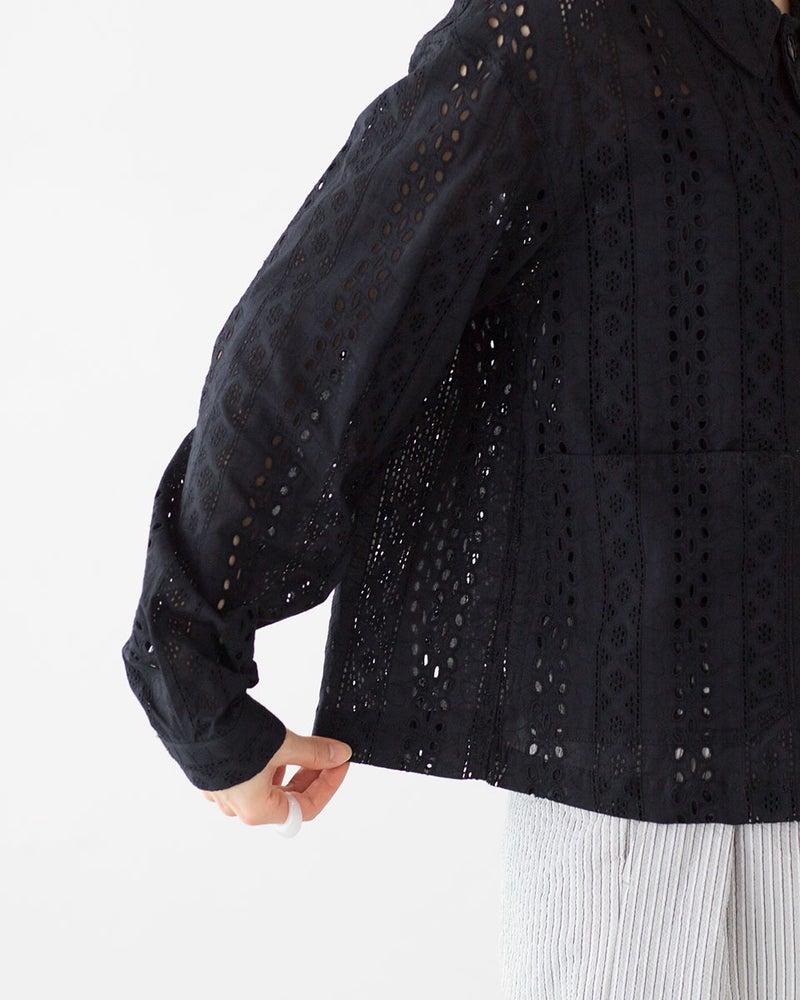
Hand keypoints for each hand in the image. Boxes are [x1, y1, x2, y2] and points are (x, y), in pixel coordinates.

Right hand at [200, 728, 352, 826]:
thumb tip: (340, 755)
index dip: (328, 785)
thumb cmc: (235, 737)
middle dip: (310, 776)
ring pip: (268, 788)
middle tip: (326, 753)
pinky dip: (268, 766)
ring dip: (289, 770)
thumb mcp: (284, 744)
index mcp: (257, 810)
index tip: (339, 764)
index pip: (306, 808)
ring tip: (298, 747)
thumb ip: (314, 753)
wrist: (195, 717)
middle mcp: (238, 808)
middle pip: (287, 799)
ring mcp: (224, 794)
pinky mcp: (215, 777)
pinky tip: (272, 748)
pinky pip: (249, 779)